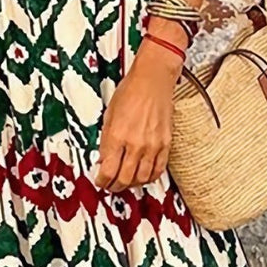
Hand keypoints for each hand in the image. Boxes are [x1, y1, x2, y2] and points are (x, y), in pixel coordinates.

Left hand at [94, 39, 183, 191]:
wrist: (153, 80)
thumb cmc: (130, 91)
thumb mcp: (108, 116)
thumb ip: (106, 141)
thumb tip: (104, 160)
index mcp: (117, 136)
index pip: (108, 171)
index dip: (102, 181)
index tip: (100, 181)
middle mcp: (136, 144)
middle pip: (124, 180)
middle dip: (114, 186)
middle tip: (111, 185)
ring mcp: (152, 145)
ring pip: (142, 178)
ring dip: (131, 184)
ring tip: (126, 181)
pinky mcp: (166, 144)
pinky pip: (158, 170)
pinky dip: (149, 177)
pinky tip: (143, 175)